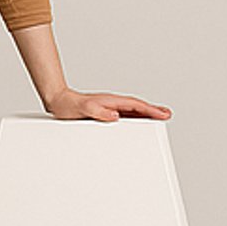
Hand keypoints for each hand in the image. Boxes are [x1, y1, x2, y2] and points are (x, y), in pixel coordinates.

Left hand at [44, 88, 171, 121]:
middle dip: (153, 111)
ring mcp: (110, 108)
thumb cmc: (69, 106)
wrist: (59, 102)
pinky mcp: (106, 114)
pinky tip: (139, 124)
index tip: (162, 114)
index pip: (135, 105)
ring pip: (133, 111)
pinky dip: (136, 118)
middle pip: (138, 107)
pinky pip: (125, 116)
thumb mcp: (83, 109)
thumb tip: (115, 115)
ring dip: (146, 115)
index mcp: (111, 101)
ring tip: (159, 119)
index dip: (150, 110)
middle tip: (167, 115)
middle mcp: (113, 104)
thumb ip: (98, 111)